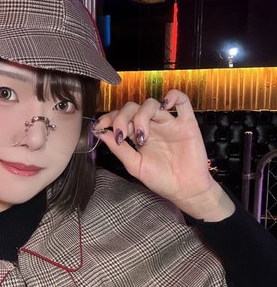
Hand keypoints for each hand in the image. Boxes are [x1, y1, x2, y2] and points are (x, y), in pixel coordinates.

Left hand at [94, 89, 234, 220]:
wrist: (186, 190)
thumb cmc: (162, 180)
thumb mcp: (135, 166)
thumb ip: (119, 149)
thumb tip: (101, 133)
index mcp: (138, 135)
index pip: (121, 117)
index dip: (110, 118)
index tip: (101, 126)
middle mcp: (152, 127)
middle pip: (133, 108)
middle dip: (122, 118)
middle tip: (122, 135)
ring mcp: (168, 123)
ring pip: (151, 104)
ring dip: (141, 115)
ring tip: (142, 136)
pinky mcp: (187, 123)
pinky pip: (182, 101)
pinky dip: (173, 96)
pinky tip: (164, 106)